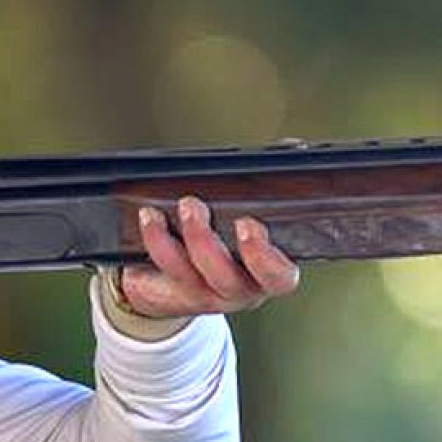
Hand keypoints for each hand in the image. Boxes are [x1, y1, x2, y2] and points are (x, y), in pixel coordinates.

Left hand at [117, 196, 300, 319]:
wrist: (188, 274)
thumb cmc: (232, 236)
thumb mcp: (255, 208)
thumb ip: (272, 182)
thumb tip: (292, 149)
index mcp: (267, 272)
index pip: (279, 276)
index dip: (265, 258)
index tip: (247, 224)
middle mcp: (238, 289)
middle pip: (226, 278)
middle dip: (206, 243)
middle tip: (193, 207)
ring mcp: (204, 293)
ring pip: (188, 275)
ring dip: (169, 240)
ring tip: (156, 211)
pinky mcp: (173, 291)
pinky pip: (161, 271)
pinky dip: (154, 241)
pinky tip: (148, 218)